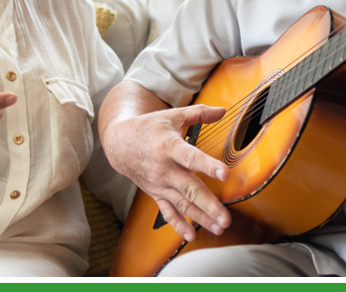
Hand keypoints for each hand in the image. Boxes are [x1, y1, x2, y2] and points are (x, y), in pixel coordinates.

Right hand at [102, 94, 230, 241]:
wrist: (119, 143)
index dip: (208, 165)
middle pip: (189, 188)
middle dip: (209, 204)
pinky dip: (178, 224)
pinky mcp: (155, 193)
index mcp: (169, 146)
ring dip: (201, 217)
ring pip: (182, 204)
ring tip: (219, 227)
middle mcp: (164, 168)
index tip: (225, 173)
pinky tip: (192, 235)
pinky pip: (167, 212)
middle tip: (226, 217)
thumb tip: (223, 110)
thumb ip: (199, 113)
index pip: (190, 157)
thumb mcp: (172, 116)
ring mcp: (159, 184)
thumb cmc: (149, 128)